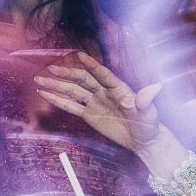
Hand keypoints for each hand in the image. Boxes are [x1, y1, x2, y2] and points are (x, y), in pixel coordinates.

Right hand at [35, 52, 165, 155]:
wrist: (142, 140)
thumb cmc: (148, 124)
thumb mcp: (149, 114)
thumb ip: (147, 101)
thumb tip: (156, 87)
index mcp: (118, 88)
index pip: (103, 74)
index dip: (92, 65)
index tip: (79, 55)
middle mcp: (104, 91)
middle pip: (82, 80)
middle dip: (66, 74)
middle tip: (50, 69)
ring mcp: (94, 102)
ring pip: (73, 91)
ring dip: (56, 85)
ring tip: (39, 80)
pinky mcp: (88, 114)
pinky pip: (71, 106)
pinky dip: (57, 100)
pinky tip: (44, 93)